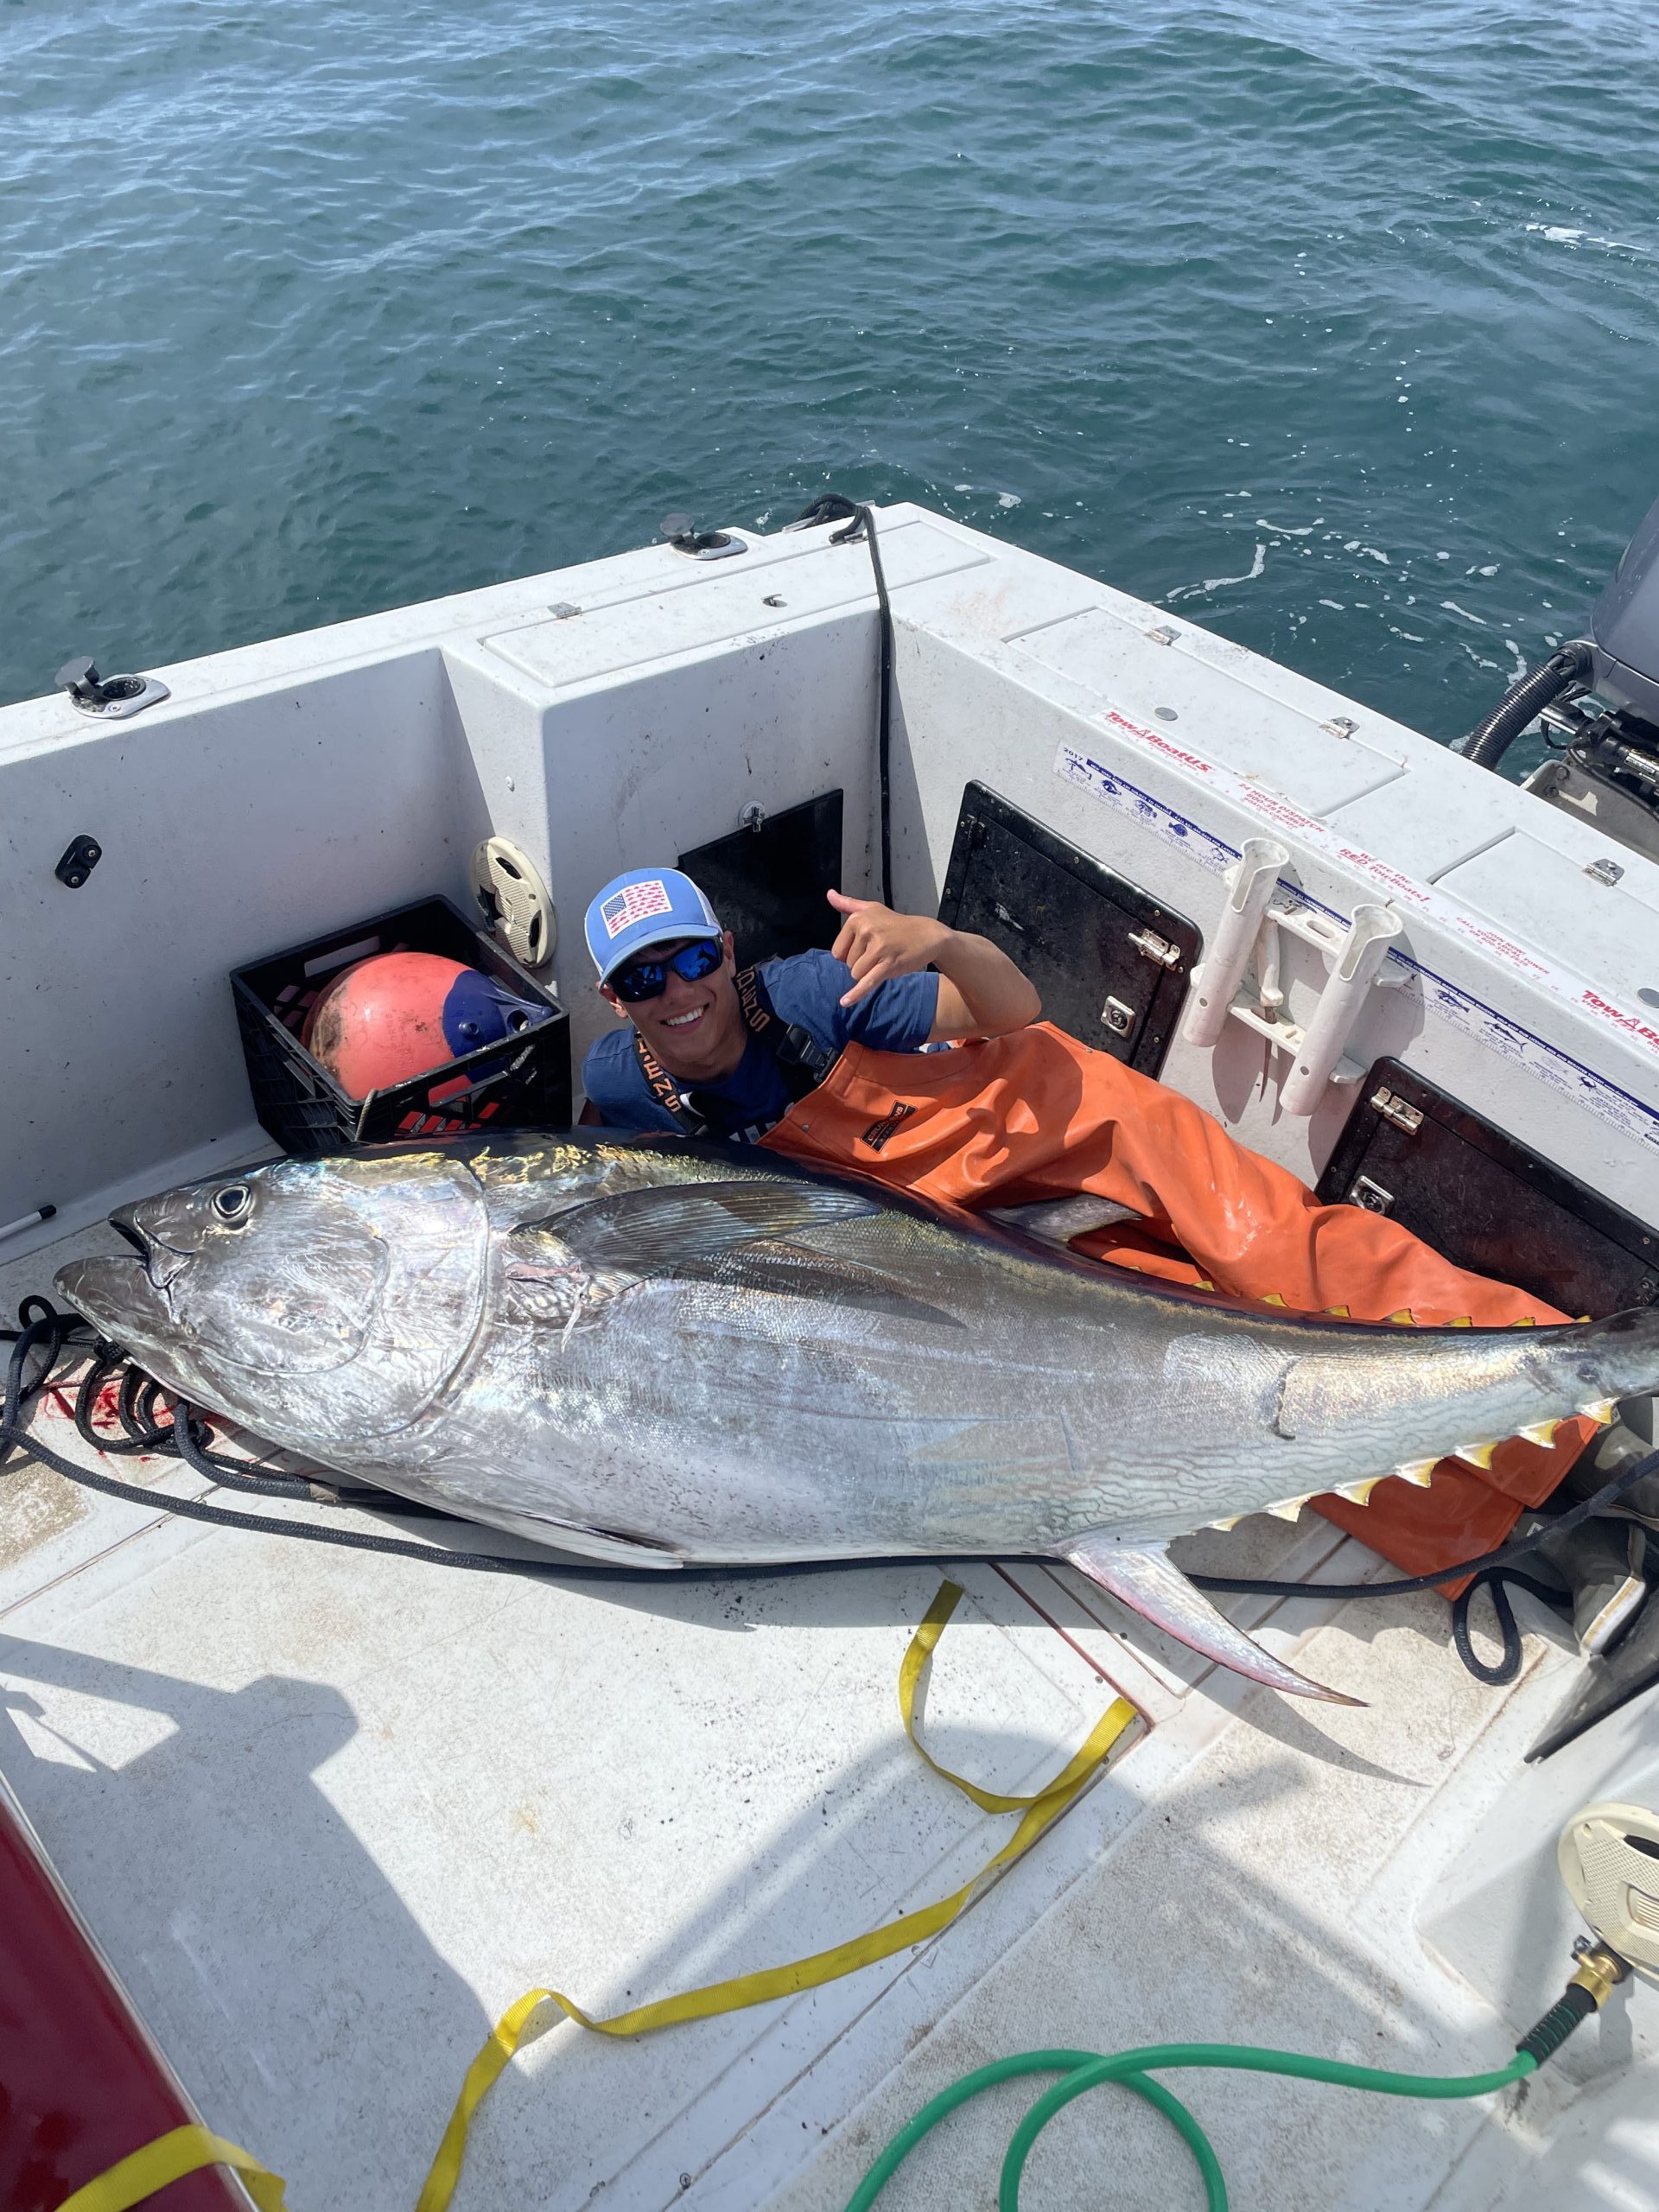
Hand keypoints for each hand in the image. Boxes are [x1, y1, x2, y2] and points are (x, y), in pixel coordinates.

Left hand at [827, 889, 948, 1008]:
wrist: (927, 934)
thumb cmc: (896, 924)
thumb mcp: (872, 909)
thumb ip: (848, 904)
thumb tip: (829, 895)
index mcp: (857, 919)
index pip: (838, 951)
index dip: (850, 955)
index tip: (867, 946)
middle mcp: (866, 930)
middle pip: (848, 964)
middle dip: (861, 963)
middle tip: (880, 952)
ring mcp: (878, 948)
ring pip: (857, 974)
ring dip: (869, 973)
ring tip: (885, 959)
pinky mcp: (889, 964)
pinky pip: (867, 982)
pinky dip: (856, 994)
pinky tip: (845, 1002)